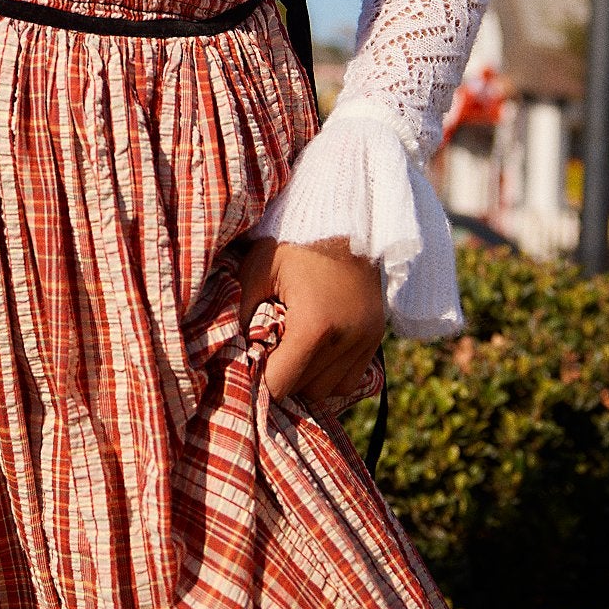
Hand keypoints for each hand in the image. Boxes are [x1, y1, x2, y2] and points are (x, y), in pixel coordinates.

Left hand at [237, 235, 385, 407]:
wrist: (348, 217)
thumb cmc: (296, 241)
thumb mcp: (258, 268)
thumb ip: (241, 311)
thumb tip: (232, 350)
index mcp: (315, 326)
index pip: (281, 384)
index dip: (260, 381)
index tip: (250, 364)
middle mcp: (346, 341)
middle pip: (305, 391)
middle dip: (284, 376)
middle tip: (269, 352)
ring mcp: (366, 341)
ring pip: (329, 390)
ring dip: (308, 378)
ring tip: (292, 349)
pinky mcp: (376, 337)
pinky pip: (349, 380)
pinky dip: (330, 373)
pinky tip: (315, 350)